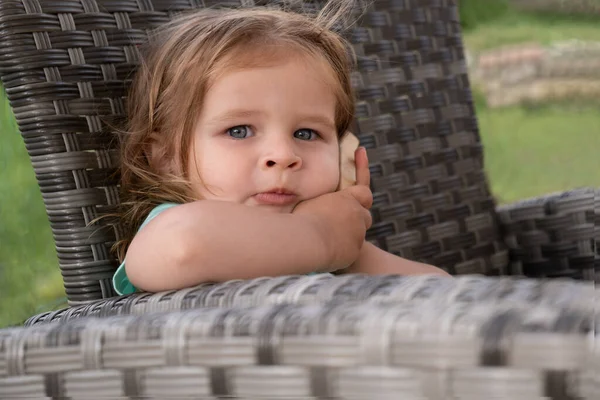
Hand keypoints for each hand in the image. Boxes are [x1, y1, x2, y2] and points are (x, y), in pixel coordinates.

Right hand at [293, 147, 372, 271]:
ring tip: (327, 239)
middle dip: (356, 216)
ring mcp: (358, 234)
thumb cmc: (300, 219)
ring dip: (348, 234)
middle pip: (365, 215)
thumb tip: (294, 189)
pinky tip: (327, 251)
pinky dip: (342, 250)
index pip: (363, 189)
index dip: (363, 173)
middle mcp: (357, 214)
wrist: (305, 241)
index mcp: (347, 198)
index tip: (360, 152)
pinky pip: (351, 250)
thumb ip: (316, 200)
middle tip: (342, 221)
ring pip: (358, 234)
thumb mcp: (307, 202)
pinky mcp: (354, 251)